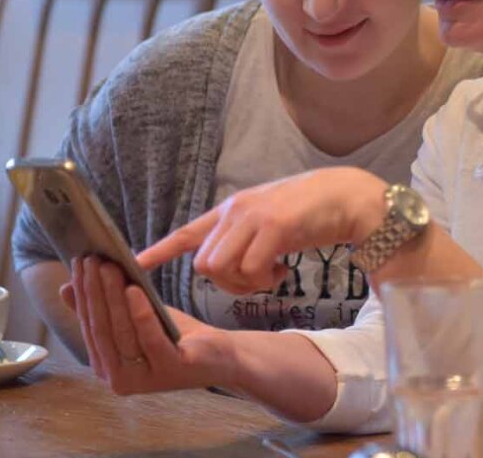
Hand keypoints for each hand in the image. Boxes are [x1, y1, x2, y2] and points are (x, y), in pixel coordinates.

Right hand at [61, 256, 229, 394]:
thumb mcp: (132, 318)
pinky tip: (135, 289)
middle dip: (94, 291)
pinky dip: (141, 314)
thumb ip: (101, 308)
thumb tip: (65, 287)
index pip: (88, 325)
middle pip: (101, 328)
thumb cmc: (172, 336)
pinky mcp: (169, 371)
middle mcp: (118, 379)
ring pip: (122, 332)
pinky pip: (150, 340)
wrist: (217, 356)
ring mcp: (143, 379)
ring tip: (110, 267)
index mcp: (105, 367)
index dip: (82, 292)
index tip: (79, 262)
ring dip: (113, 296)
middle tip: (92, 260)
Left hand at [137, 167, 387, 295]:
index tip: (136, 263)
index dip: (161, 250)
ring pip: (221, 269)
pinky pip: (250, 269)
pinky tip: (283, 271)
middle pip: (204, 264)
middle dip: (227, 284)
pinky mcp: (273, 226)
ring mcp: (253, 217)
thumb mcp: (269, 223)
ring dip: (245, 284)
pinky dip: (264, 280)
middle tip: (257, 281)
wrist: (346, 196)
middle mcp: (236, 211)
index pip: (188, 232)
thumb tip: (228, 266)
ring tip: (271, 275)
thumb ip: (245, 238)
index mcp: (232, 210)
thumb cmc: (310, 213)